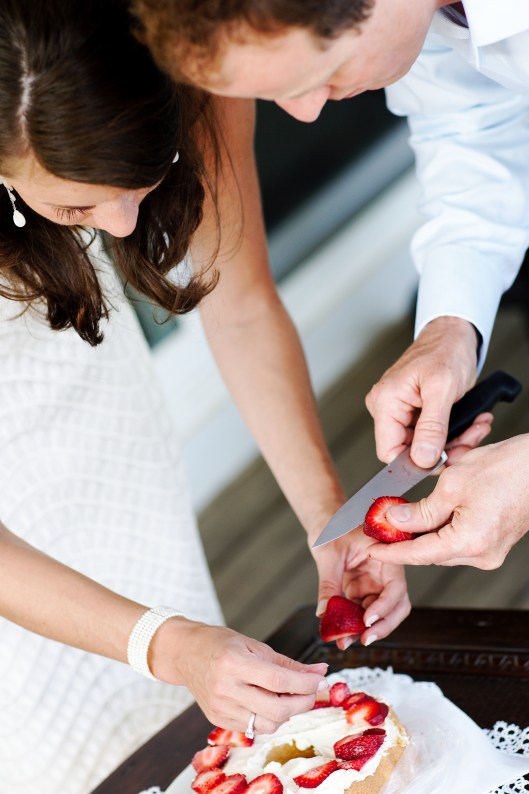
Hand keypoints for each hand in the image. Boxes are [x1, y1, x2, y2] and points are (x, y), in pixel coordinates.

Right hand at [151, 619, 328, 733]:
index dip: (305, 683)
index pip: (278, 680)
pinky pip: (253, 727)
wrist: (185, 653)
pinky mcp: (218, 720)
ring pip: (267, 724)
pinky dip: (269, 717)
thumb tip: (319, 672)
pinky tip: (270, 701)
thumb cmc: (220, 644)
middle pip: (276, 708)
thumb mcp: (254, 645)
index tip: (321, 679)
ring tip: (290, 696)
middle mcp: (225, 688)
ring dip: (287, 713)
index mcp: (233, 663)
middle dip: (303, 702)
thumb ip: (287, 663)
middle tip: (312, 690)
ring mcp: (220, 707)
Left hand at [310, 528, 409, 648]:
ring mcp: (374, 584)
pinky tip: (341, 634)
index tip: (368, 619)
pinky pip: (363, 612)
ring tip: (346, 641)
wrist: (325, 522)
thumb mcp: (328, 555)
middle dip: (383, 625)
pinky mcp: (362, 591)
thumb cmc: (332, 528)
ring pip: (380, 614)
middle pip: (396, 605)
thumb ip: (328, 585)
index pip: (395, 587)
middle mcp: (385, 573)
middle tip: (364, 639)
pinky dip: (354, 625)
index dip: (385, 606)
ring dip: (366, 630)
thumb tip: (324, 614)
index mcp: (385, 556)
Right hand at [366, 316, 490, 467]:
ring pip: (424, 446)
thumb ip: (432, 426)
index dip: (416, 462)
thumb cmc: (445, 350)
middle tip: (470, 438)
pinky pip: (432, 436)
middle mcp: (387, 409)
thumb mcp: (442, 389)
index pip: (389, 452)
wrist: (452, 335)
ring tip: (476, 426)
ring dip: (455, 442)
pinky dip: (455, 434)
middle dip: (445, 450)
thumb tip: (422, 458)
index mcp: (385, 402)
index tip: (444, 458)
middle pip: (410, 451)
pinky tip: (471, 422)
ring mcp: (401, 412)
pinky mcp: (415, 413)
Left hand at [367, 434, 528, 568]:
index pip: (418, 554)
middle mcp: (482, 555)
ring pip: (443, 547)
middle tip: (380, 526)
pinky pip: (458, 541)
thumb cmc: (507, 469)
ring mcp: (490, 552)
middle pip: (430, 553)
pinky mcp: (494, 543)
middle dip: (404, 539)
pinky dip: (441, 529)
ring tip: (401, 515)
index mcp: (470, 542)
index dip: (391, 551)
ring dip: (422, 532)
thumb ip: (420, 510)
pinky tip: (428, 514)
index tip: (371, 549)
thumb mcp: (452, 484)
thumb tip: (395, 520)